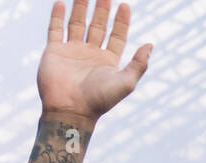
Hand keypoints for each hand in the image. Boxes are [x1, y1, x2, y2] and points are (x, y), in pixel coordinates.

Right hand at [38, 0, 151, 124]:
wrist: (71, 110)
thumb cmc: (99, 100)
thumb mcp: (126, 83)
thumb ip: (139, 64)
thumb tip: (150, 45)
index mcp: (108, 62)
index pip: (117, 36)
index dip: (121, 21)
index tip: (125, 5)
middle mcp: (91, 55)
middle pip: (98, 26)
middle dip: (102, 9)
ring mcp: (72, 51)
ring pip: (77, 23)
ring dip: (81, 7)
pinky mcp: (55, 51)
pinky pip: (56, 29)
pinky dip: (58, 16)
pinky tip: (62, 3)